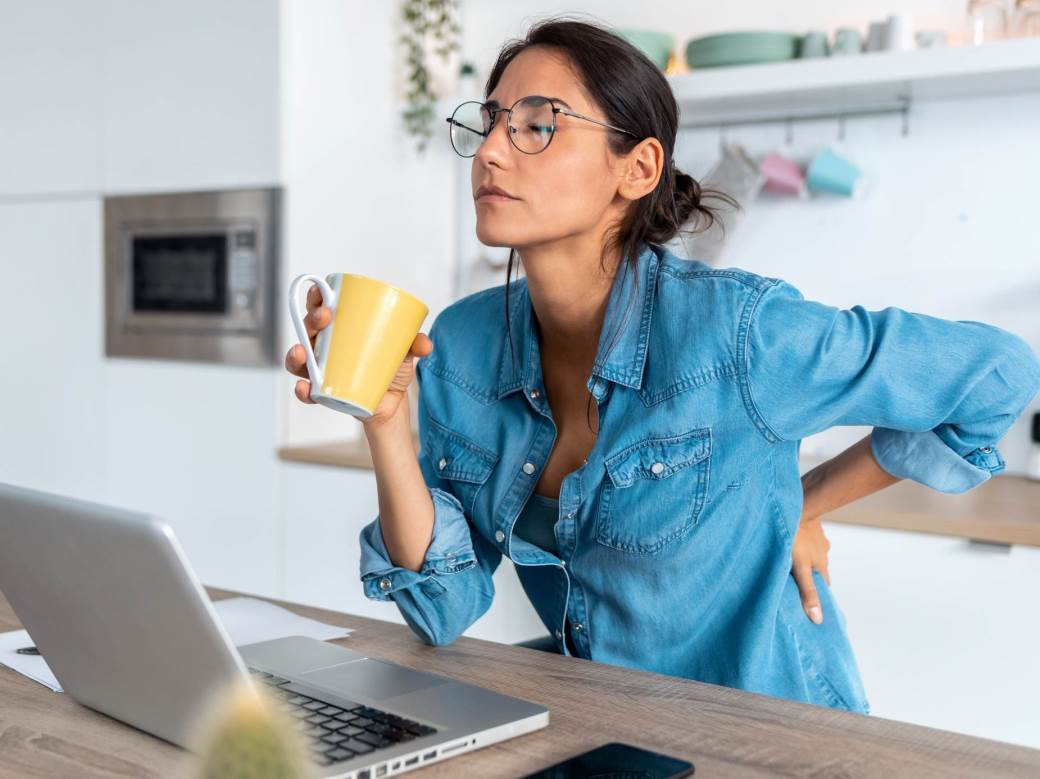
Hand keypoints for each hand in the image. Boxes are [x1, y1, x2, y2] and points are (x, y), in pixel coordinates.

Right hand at [283, 284, 433, 426]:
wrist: (391, 404)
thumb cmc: (390, 368)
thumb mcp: (404, 352)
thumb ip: (414, 344)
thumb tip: (425, 343)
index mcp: (340, 327)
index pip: (321, 304)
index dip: (316, 294)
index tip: (323, 291)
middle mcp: (324, 345)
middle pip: (307, 326)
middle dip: (310, 319)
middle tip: (324, 318)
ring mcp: (320, 368)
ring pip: (298, 358)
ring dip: (296, 354)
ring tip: (303, 353)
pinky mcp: (322, 391)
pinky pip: (306, 390)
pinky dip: (302, 389)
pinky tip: (305, 387)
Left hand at [791, 514, 830, 624]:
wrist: (795, 505)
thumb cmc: (795, 537)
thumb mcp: (800, 569)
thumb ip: (807, 592)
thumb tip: (817, 619)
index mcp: (822, 565)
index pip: (822, 586)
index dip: (817, 593)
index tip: (808, 600)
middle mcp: (823, 552)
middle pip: (817, 568)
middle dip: (808, 574)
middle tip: (792, 579)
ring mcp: (817, 537)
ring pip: (812, 551)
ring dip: (803, 556)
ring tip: (787, 559)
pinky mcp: (810, 524)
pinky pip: (805, 536)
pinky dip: (799, 541)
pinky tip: (788, 540)